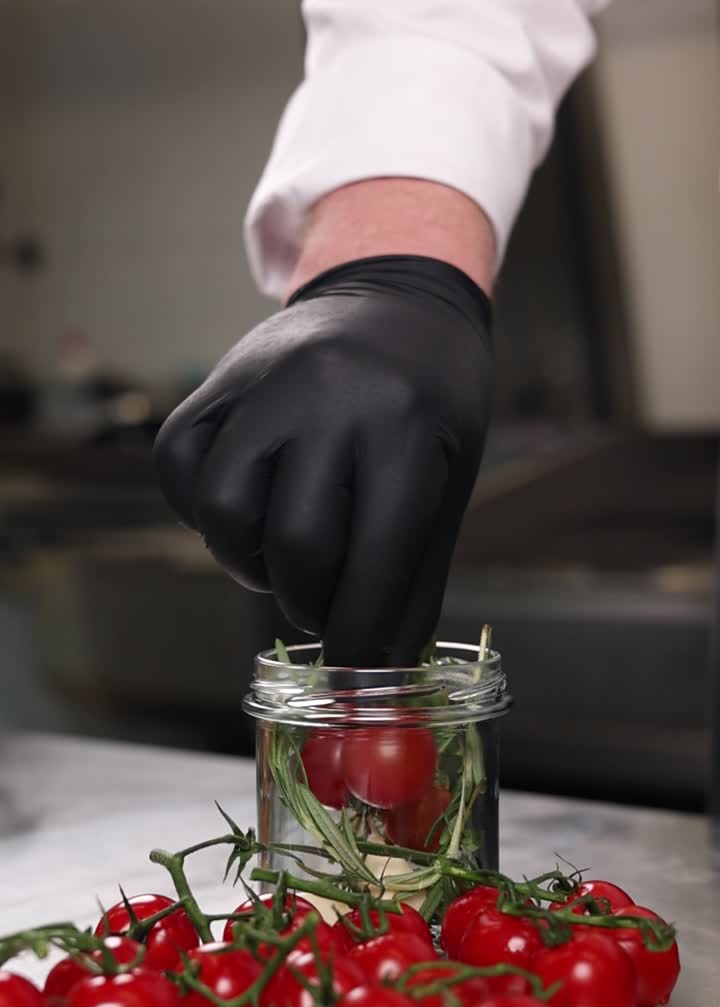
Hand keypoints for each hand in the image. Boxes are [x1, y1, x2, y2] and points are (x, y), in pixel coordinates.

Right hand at [153, 255, 491, 666]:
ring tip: (283, 562)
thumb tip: (383, 668)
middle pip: (296, 543)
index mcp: (403, 426)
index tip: (355, 670)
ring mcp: (262, 384)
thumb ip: (414, 575)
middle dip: (311, 603)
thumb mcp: (447, 479)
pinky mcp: (215, 382)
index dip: (360, 633)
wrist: (396, 298)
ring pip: (225, 512)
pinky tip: (246, 515)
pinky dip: (202, 514)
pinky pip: (181, 469)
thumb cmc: (433, 402)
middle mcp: (327, 399)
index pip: (374, 557)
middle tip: (325, 608)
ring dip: (250, 565)